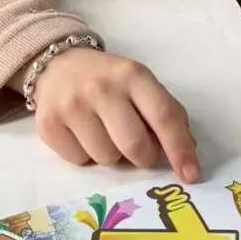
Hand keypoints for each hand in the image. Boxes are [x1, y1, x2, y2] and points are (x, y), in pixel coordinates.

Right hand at [32, 48, 200, 181]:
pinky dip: (85, 155)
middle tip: (136, 146)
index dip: (180, 149)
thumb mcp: (140, 84)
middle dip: (143, 156)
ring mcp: (72, 106)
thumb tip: (186, 151)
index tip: (191, 175)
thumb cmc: (109, 80)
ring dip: (112, 154)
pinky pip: (79, 161)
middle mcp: (101, 88)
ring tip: (103, 131)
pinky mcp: (48, 124)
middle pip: (135, 146)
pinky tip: (81, 133)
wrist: (58, 64)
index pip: (163, 116)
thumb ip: (166, 113)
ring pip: (106, 158)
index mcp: (133, 75)